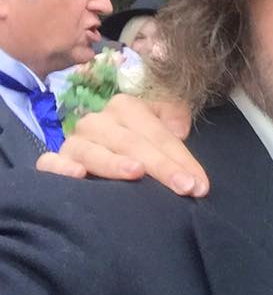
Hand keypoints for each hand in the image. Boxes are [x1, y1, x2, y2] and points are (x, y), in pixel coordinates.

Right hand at [36, 94, 208, 195]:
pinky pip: (50, 163)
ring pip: (93, 151)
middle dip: (162, 166)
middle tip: (185, 188)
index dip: (181, 158)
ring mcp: (75, 141)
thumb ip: (175, 116)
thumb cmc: (144, 142)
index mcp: (126, 107)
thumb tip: (180, 129)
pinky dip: (61, 168)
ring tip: (136, 173)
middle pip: (132, 143)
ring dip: (114, 163)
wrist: (113, 152)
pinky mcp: (55, 161)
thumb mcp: (163, 123)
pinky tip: (79, 175)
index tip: (199, 184)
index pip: (158, 134)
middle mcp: (98, 121)